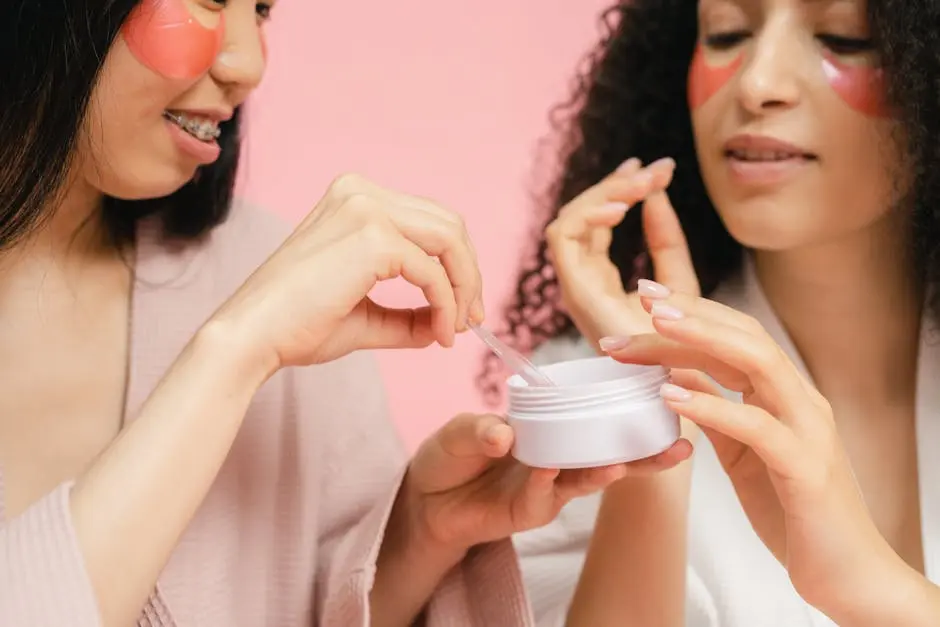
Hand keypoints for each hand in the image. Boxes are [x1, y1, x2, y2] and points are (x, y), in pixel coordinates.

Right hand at [211, 173, 483, 371]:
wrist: (253, 337)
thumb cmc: (296, 326)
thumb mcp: (364, 314)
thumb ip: (407, 314)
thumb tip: (446, 324)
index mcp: (355, 199)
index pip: (429, 220)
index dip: (456, 264)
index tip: (462, 309)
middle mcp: (361, 192)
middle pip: (448, 223)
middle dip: (469, 273)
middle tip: (471, 320)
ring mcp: (366, 209)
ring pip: (450, 239)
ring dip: (464, 287)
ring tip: (456, 329)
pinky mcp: (373, 237)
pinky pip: (432, 272)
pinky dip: (445, 304)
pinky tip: (439, 333)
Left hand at [395, 413, 693, 555]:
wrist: (425, 498)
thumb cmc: (453, 454)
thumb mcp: (463, 428)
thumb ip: (482, 428)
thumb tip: (505, 434)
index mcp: (553, 429)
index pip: (596, 418)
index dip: (627, 410)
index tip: (663, 396)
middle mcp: (558, 459)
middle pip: (610, 455)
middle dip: (645, 453)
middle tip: (681, 445)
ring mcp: (546, 488)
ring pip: (586, 480)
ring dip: (606, 472)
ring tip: (622, 462)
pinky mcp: (527, 512)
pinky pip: (542, 496)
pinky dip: (546, 483)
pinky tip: (550, 470)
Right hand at [545, 157, 698, 349]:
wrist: (680, 385)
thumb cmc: (679, 348)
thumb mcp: (678, 281)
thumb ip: (665, 239)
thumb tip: (657, 193)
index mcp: (600, 280)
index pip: (598, 222)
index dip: (622, 189)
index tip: (658, 169)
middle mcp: (581, 282)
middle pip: (580, 217)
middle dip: (615, 185)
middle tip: (654, 169)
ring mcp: (575, 288)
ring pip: (567, 221)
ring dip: (602, 195)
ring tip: (640, 184)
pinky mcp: (575, 293)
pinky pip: (562, 239)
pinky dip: (586, 215)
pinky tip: (621, 209)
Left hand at [603, 281, 905, 614]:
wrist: (847, 575)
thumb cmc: (792, 510)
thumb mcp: (742, 453)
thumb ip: (716, 412)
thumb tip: (675, 376)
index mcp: (786, 395)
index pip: (738, 336)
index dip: (693, 313)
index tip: (645, 298)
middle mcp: (801, 401)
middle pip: (745, 337)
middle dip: (692, 313)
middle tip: (643, 297)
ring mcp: (809, 430)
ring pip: (759, 363)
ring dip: (703, 340)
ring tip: (656, 326)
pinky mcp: (806, 468)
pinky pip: (756, 426)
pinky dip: (711, 407)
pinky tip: (670, 395)